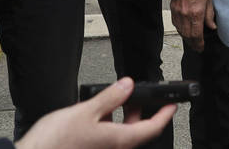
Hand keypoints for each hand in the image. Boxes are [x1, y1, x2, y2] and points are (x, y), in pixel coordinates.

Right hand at [15, 77, 175, 148]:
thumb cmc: (55, 142)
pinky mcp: (90, 148)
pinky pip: (108, 135)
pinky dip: (109, 121)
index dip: (165, 116)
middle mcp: (112, 148)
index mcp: (118, 140)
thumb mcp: (85, 112)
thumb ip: (109, 98)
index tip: (173, 106)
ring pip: (122, 133)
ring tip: (121, 98)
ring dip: (124, 116)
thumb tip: (128, 86)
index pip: (151, 129)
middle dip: (142, 112)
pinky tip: (99, 111)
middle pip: (137, 131)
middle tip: (147, 97)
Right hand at [171, 0, 215, 52]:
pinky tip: (184, 32)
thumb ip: (210, 16)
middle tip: (197, 48)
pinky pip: (175, 24)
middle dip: (193, 44)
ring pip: (180, 31)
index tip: (201, 48)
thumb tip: (212, 27)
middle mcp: (185, 15)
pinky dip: (180, 30)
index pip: (197, 35)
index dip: (199, 44)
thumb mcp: (209, 1)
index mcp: (196, 14)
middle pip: (188, 36)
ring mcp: (178, 13)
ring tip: (192, 42)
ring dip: (186, 38)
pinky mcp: (173, 9)